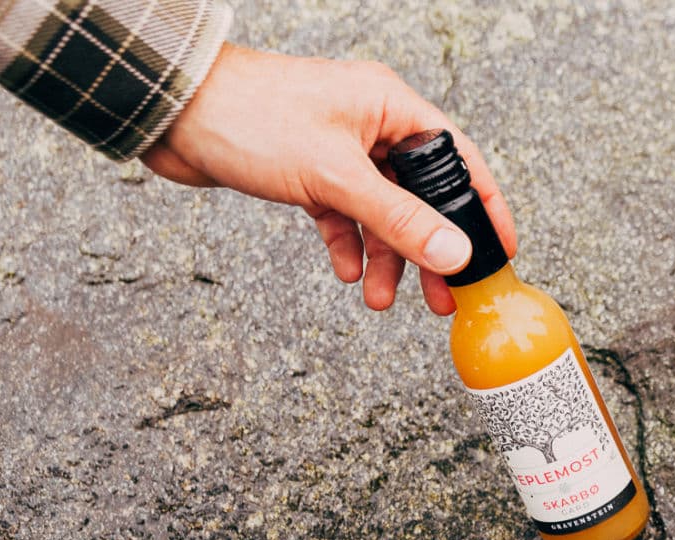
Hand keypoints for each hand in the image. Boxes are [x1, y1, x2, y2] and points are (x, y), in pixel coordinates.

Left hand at [143, 44, 516, 313]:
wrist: (174, 110)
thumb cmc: (251, 117)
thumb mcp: (335, 176)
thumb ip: (398, 220)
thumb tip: (454, 254)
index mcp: (391, 107)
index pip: (458, 161)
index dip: (483, 209)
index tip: (500, 253)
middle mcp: (371, 124)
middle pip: (420, 196)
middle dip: (428, 250)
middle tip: (442, 298)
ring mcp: (340, 148)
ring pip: (380, 213)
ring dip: (384, 257)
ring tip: (381, 298)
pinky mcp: (309, 170)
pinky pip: (343, 215)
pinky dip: (347, 245)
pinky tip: (346, 272)